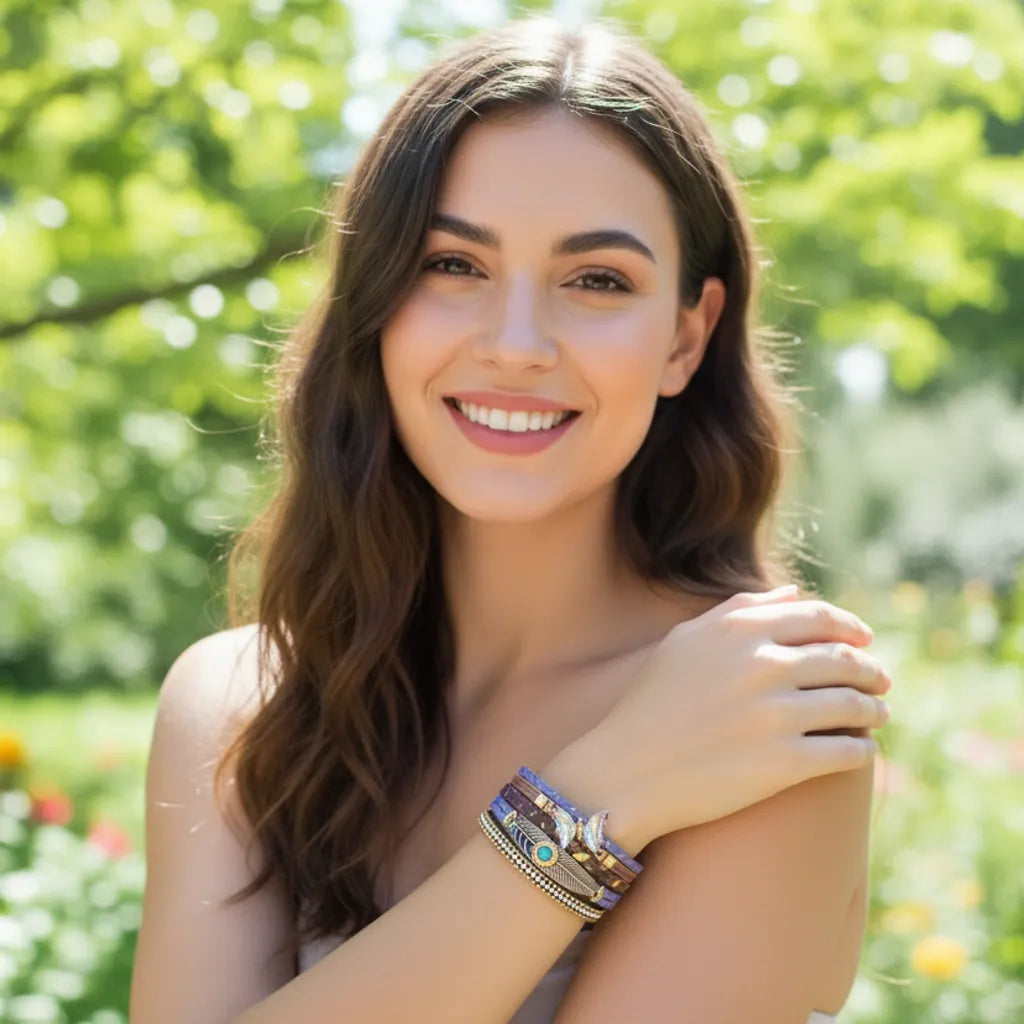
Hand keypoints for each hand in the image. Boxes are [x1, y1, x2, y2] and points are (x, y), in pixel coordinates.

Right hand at [578, 586, 890, 849]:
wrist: (625, 773)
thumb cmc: (652, 704)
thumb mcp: (685, 642)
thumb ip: (740, 611)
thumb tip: (794, 594)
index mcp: (739, 630)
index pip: (819, 617)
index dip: (850, 628)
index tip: (865, 640)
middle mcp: (762, 665)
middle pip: (843, 660)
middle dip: (870, 670)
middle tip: (880, 681)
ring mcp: (775, 715)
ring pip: (853, 705)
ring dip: (874, 709)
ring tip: (878, 715)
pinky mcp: (784, 764)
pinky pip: (847, 751)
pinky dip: (862, 748)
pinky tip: (861, 750)